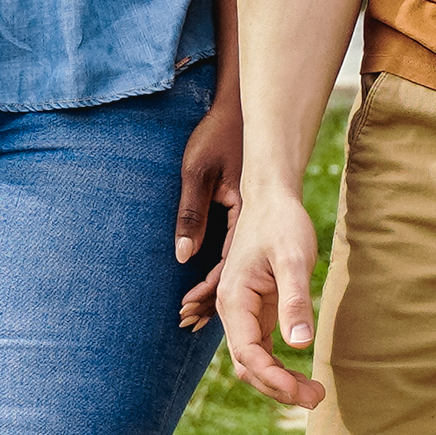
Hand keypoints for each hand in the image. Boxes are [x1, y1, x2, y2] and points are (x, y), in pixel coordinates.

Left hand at [172, 81, 243, 331]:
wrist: (238, 110)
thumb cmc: (216, 136)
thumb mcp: (197, 172)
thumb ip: (191, 213)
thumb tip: (185, 255)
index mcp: (245, 216)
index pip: (227, 265)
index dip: (208, 292)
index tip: (190, 313)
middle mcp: (250, 223)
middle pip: (231, 270)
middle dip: (211, 300)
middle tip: (187, 324)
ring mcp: (249, 220)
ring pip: (232, 263)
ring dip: (215, 289)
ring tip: (194, 315)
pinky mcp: (243, 214)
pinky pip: (232, 250)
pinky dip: (220, 270)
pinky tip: (210, 284)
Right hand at [210, 181, 326, 407]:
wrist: (273, 199)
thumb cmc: (282, 224)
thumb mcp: (293, 259)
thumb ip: (295, 301)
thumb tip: (299, 345)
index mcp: (234, 300)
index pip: (247, 354)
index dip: (273, 379)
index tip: (302, 392)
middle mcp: (233, 311)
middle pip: (247, 365)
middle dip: (278, 388)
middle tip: (317, 399)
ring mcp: (243, 313)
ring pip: (254, 361)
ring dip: (279, 382)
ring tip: (314, 393)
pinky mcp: (257, 311)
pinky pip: (262, 350)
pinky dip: (279, 367)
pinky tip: (302, 376)